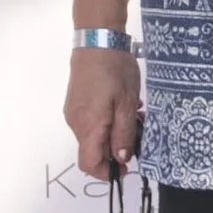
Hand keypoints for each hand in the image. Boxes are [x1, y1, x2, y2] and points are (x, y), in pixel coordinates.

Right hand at [65, 46, 143, 182]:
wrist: (97, 40)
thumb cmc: (114, 71)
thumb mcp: (127, 104)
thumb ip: (124, 135)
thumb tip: (121, 159)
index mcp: (88, 127)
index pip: (89, 164)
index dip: (106, 172)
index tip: (126, 167)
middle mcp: (76, 123)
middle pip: (93, 150)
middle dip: (117, 147)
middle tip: (139, 130)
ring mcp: (73, 111)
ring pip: (94, 134)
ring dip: (115, 131)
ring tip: (134, 112)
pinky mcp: (76, 101)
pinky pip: (91, 121)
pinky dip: (107, 120)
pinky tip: (122, 103)